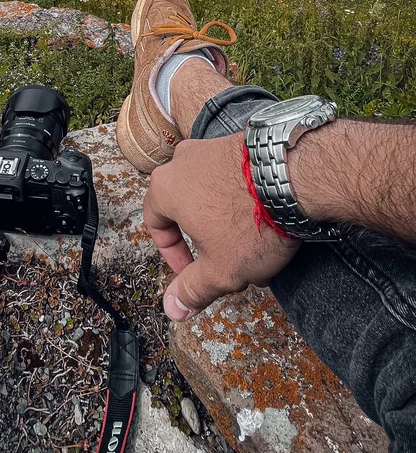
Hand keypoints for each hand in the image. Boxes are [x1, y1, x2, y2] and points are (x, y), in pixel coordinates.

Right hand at [143, 131, 299, 320]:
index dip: (173, 256)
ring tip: (258, 255)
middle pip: (188, 211)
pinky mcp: (243, 144)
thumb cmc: (251, 221)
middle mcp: (185, 160)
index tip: (192, 272)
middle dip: (210, 246)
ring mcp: (215, 148)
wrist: (296, 177)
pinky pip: (236, 181)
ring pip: (215, 198)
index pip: (156, 224)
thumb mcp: (219, 269)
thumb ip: (192, 289)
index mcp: (166, 187)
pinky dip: (245, 206)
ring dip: (230, 230)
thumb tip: (172, 308)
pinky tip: (270, 229)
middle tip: (230, 268)